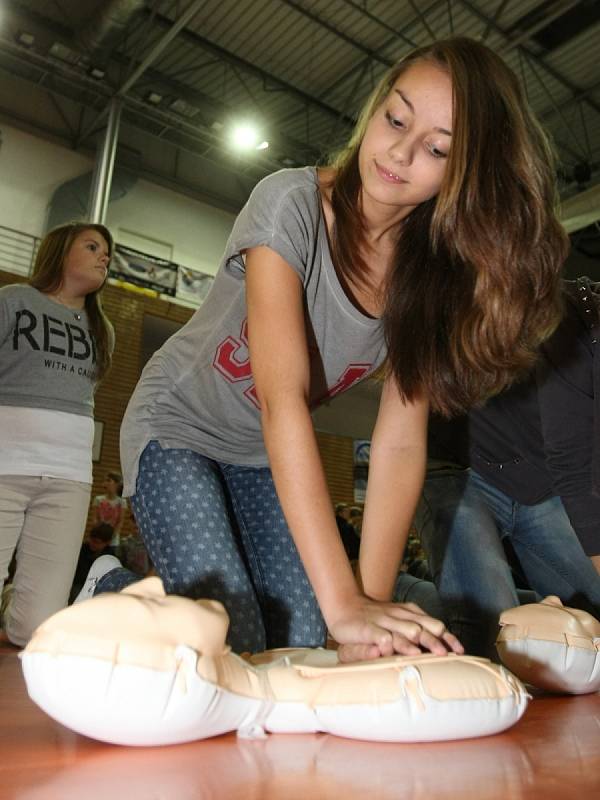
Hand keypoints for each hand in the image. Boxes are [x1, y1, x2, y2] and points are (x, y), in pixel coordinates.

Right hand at [329, 596, 463, 662]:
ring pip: (401, 630)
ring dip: (412, 642)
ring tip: (421, 654)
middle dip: (434, 640)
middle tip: (445, 655)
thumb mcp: (401, 619)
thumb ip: (419, 628)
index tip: (459, 651)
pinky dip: (386, 642)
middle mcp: (399, 615)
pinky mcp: (367, 627)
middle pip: (422, 627)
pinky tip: (389, 651)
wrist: (345, 605)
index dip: (447, 637)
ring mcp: (383, 620)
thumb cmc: (377, 617)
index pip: (434, 624)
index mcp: (410, 613)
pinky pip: (379, 635)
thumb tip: (444, 644)